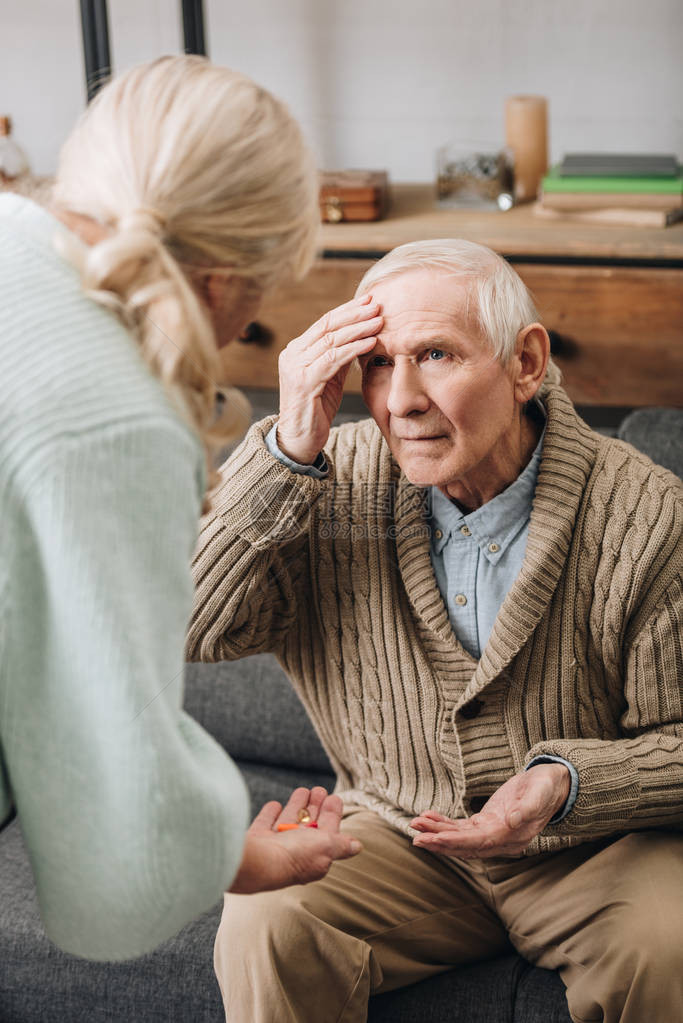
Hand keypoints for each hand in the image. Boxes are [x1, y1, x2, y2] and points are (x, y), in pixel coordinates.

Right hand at [229, 786, 361, 893]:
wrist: (258, 862)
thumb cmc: (295, 855)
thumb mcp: (326, 846)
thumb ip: (341, 845)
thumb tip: (357, 846)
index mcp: (314, 856)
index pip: (327, 832)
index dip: (332, 815)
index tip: (335, 798)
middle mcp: (295, 853)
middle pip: (308, 826)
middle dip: (316, 807)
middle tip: (320, 790)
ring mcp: (274, 846)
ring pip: (288, 822)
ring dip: (297, 806)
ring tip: (303, 790)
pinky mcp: (257, 840)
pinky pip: (265, 824)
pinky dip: (270, 813)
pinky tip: (275, 804)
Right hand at [277, 294, 381, 463]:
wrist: (299, 440)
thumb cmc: (316, 410)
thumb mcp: (329, 378)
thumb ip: (338, 357)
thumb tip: (361, 336)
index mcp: (296, 351)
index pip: (324, 323)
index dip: (348, 310)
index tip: (369, 301)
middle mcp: (292, 355)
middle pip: (327, 326)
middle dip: (355, 314)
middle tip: (377, 305)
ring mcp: (296, 368)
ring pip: (331, 340)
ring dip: (358, 329)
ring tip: (379, 322)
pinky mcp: (304, 382)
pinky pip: (333, 359)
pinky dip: (354, 349)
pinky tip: (371, 343)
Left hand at [410, 764, 570, 858]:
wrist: (552, 785)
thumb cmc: (547, 788)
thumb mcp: (541, 793)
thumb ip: (528, 808)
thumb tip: (512, 821)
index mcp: (514, 837)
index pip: (480, 843)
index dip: (457, 842)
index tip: (436, 838)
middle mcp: (501, 840)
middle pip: (466, 846)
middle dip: (440, 843)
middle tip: (417, 838)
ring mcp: (492, 832)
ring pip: (460, 838)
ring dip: (437, 833)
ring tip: (415, 826)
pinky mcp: (486, 823)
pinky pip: (461, 827)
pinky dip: (444, 824)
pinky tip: (428, 818)